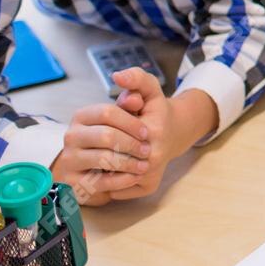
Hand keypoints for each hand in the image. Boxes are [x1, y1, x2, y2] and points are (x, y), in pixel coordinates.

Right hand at [51, 89, 150, 204]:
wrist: (113, 164)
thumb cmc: (127, 132)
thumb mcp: (137, 106)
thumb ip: (136, 86)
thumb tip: (120, 76)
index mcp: (82, 116)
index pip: (107, 112)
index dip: (131, 123)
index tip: (147, 132)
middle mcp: (71, 136)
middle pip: (106, 136)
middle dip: (132, 144)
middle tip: (148, 151)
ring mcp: (70, 159)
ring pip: (104, 160)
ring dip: (129, 162)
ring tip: (144, 165)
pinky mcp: (74, 182)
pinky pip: (100, 182)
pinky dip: (122, 179)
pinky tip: (134, 176)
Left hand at [103, 69, 183, 201]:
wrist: (175, 132)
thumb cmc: (156, 111)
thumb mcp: (150, 89)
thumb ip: (137, 79)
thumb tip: (118, 76)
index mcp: (152, 131)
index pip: (111, 136)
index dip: (100, 132)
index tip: (95, 128)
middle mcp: (154, 157)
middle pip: (108, 158)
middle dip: (96, 153)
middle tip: (90, 146)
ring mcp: (152, 175)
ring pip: (111, 178)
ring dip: (98, 171)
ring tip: (93, 159)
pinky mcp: (149, 187)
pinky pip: (117, 190)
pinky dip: (106, 183)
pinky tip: (105, 171)